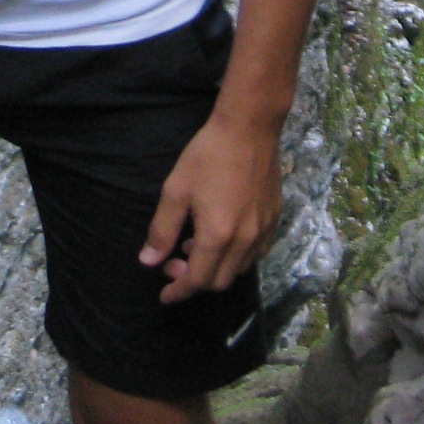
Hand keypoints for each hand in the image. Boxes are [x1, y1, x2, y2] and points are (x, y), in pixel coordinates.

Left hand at [139, 110, 281, 304]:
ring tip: (196, 244)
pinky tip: (223, 236)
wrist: (249, 128)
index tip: (164, 295)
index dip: (178, 291)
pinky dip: (236, 257)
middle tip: (175, 261)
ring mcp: (263, 231)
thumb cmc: (208, 156)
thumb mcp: (175, 190)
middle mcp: (244, 240)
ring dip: (216, 268)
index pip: (197, 280)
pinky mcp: (274, 219)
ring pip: (239, 269)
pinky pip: (256, 253)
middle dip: (194, 280)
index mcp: (217, 235)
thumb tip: (148, 261)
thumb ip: (162, 230)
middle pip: (219, 281)